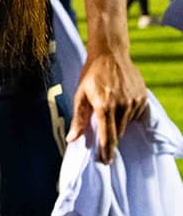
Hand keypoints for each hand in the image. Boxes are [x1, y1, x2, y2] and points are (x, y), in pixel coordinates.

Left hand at [65, 49, 147, 163]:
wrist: (110, 54)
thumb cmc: (91, 74)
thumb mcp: (80, 95)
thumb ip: (78, 119)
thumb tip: (72, 139)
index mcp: (104, 106)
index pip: (107, 136)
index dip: (106, 151)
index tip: (105, 161)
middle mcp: (121, 105)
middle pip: (117, 132)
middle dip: (110, 136)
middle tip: (103, 132)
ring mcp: (134, 101)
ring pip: (126, 124)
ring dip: (118, 123)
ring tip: (110, 109)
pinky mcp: (142, 97)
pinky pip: (135, 115)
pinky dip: (127, 114)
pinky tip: (120, 103)